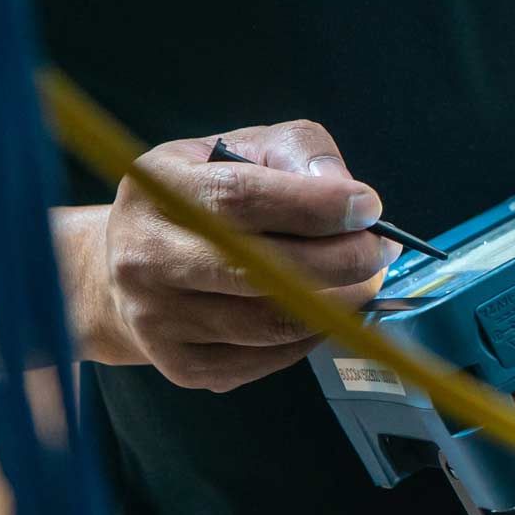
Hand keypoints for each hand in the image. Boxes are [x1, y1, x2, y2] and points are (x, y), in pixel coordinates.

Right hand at [86, 120, 399, 391]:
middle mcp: (147, 257)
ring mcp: (158, 318)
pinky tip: (325, 309)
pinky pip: (268, 358)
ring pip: (270, 323)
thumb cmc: (204, 199)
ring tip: (364, 279)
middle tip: (381, 251)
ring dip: (337, 303)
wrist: (133, 266)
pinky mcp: (182, 365)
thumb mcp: (240, 149)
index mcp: (156, 189)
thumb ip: (297, 153)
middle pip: (260, 270)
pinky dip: (312, 335)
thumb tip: (346, 192)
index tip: (368, 208)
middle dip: (340, 261)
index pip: (241, 199)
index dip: (314, 206)